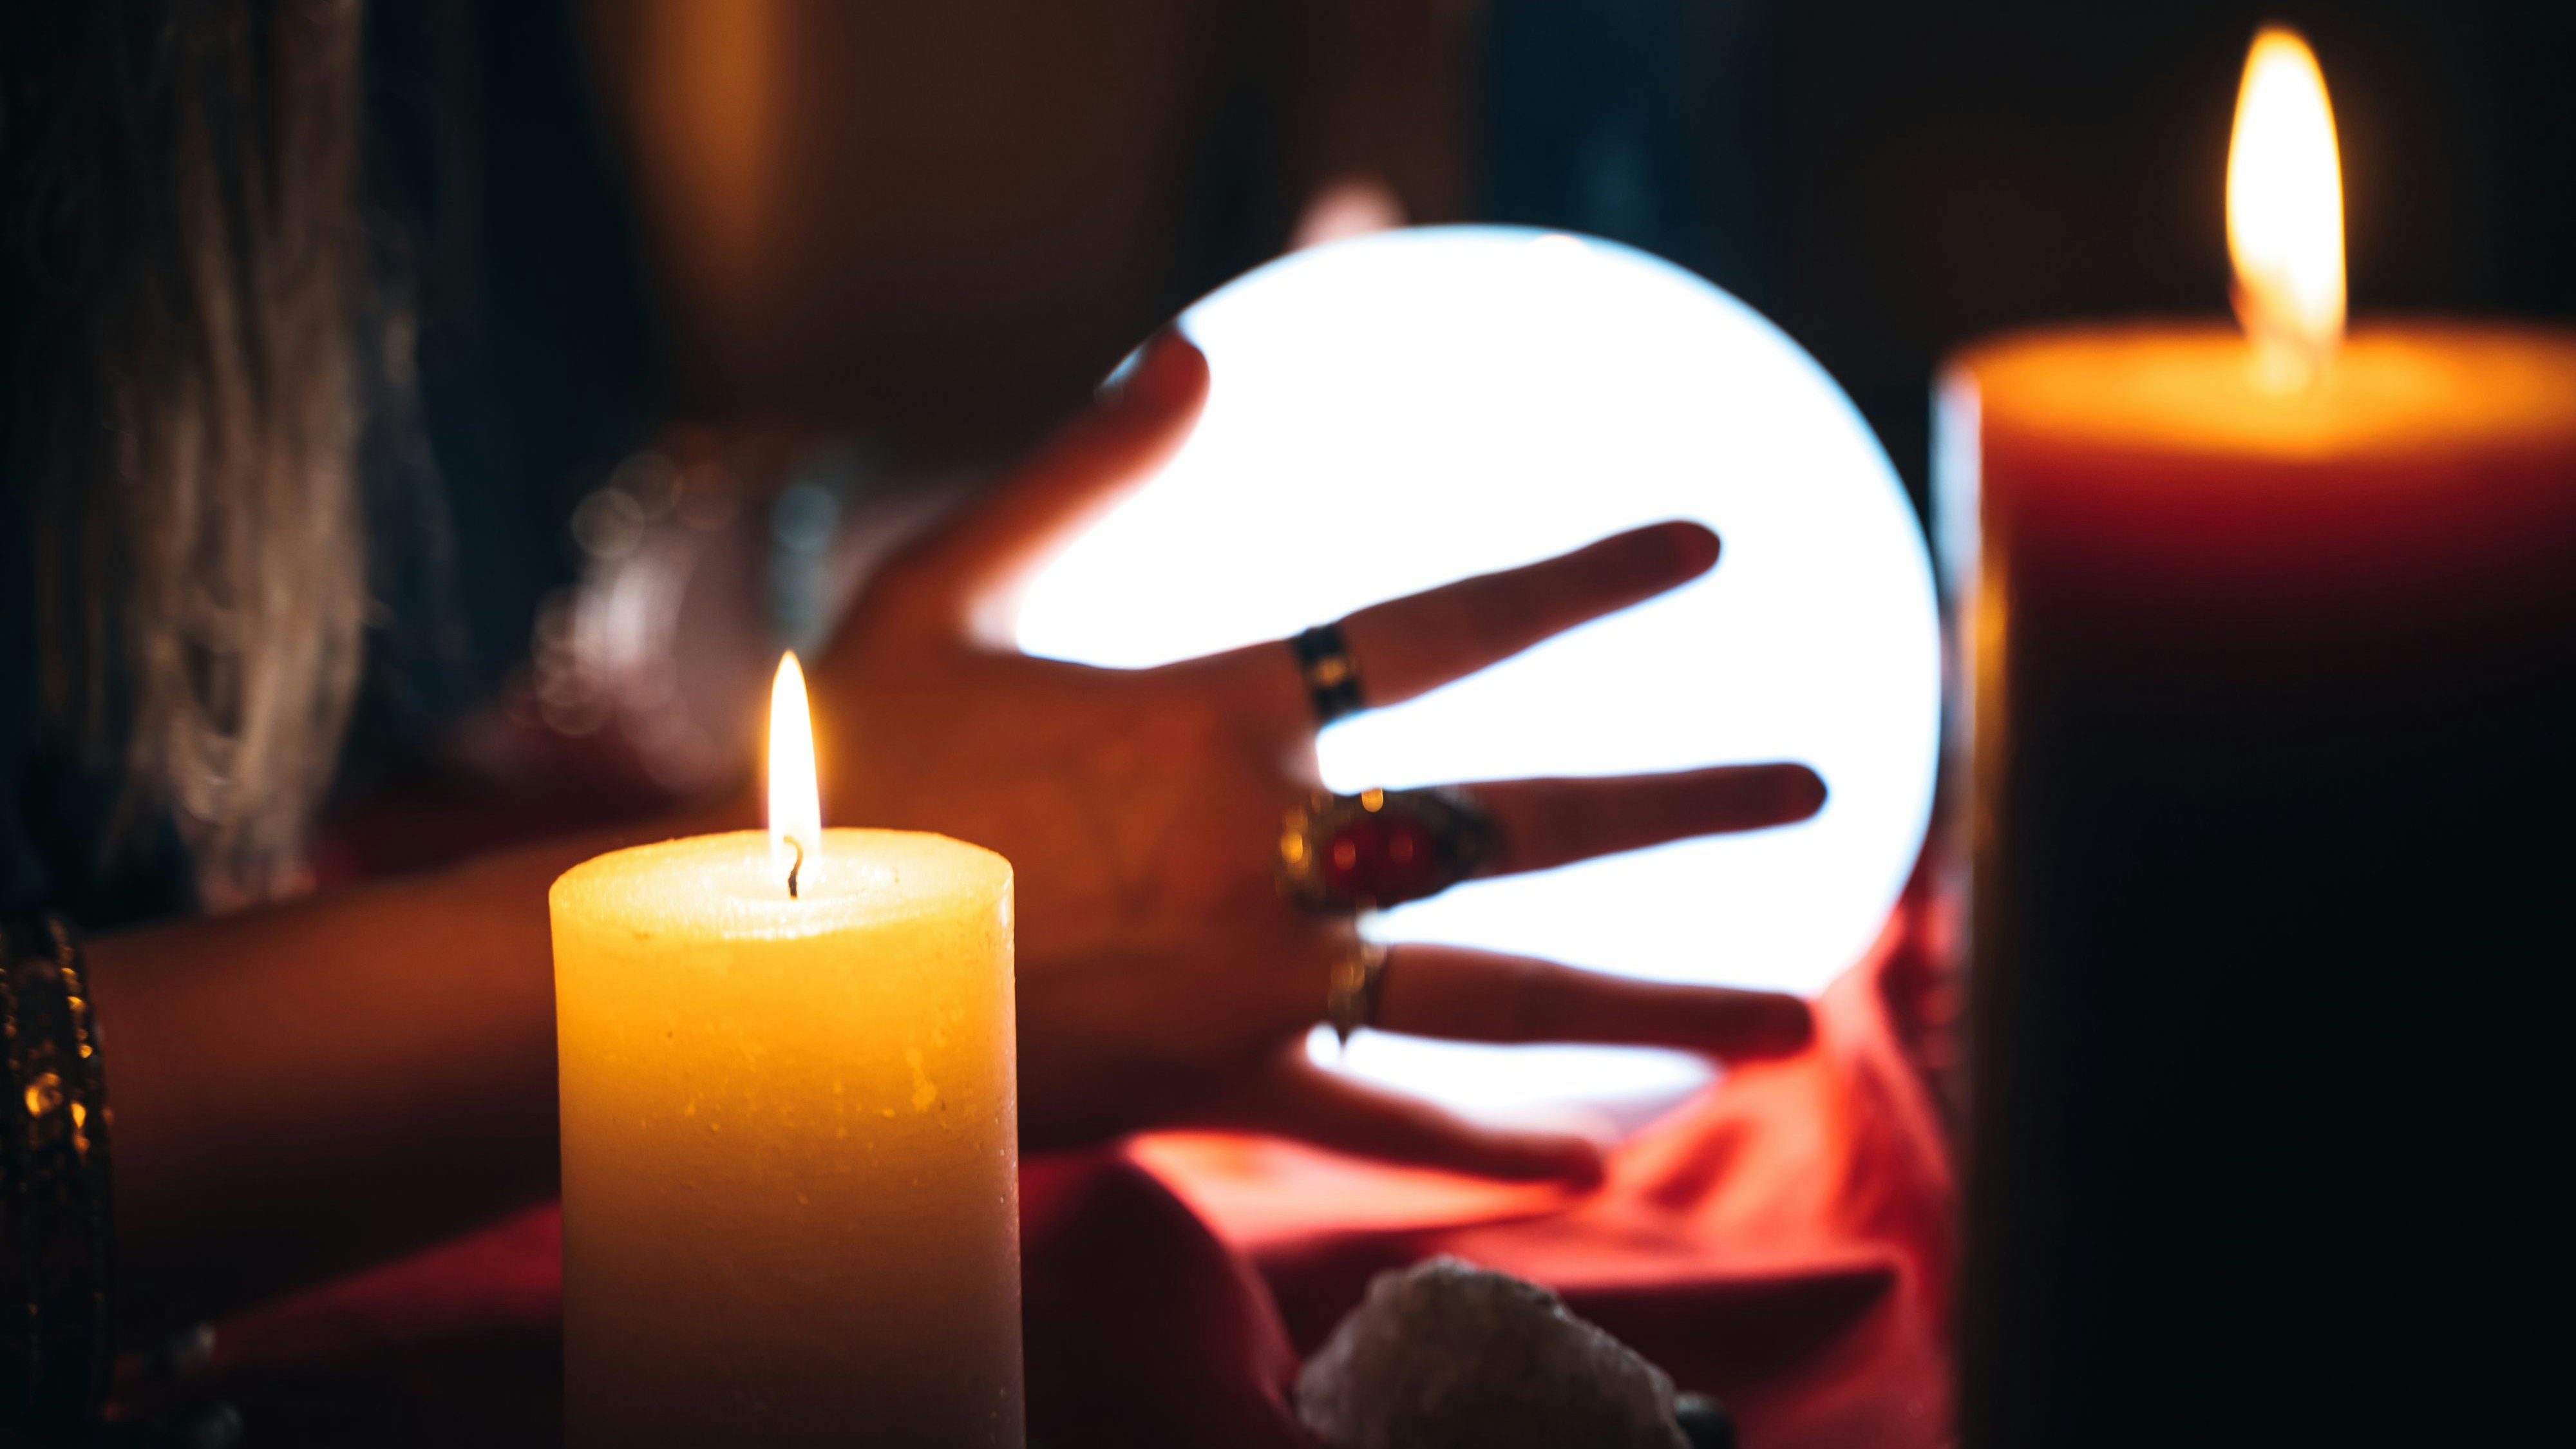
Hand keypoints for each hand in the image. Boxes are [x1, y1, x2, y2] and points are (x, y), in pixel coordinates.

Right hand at [812, 333, 1823, 1180]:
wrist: (766, 963)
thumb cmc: (850, 766)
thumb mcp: (942, 588)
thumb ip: (1082, 473)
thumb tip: (1189, 349)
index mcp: (1220, 716)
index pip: (1444, 627)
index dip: (1584, 580)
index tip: (1710, 546)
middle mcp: (1272, 848)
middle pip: (1521, 823)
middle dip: (1682, 803)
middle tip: (1819, 785)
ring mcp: (1259, 978)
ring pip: (1504, 995)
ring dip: (1657, 1002)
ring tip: (1792, 1019)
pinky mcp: (1221, 1084)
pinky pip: (1383, 1120)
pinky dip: (1488, 1144)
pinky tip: (1590, 1156)